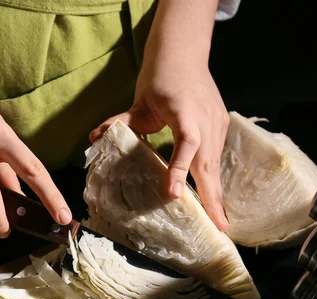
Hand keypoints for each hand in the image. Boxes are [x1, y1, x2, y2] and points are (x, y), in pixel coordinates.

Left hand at [91, 62, 229, 230]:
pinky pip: (217, 156)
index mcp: (185, 113)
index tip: (172, 193)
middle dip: (213, 197)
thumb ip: (121, 122)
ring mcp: (216, 123)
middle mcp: (206, 120)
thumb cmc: (160, 76)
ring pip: (216, 164)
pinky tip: (215, 197)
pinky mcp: (220, 124)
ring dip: (217, 192)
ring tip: (219, 221)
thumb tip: (95, 136)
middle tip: (219, 227)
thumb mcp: (139, 101)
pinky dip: (214, 177)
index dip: (179, 169)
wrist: (183, 52)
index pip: (186, 144)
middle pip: (209, 163)